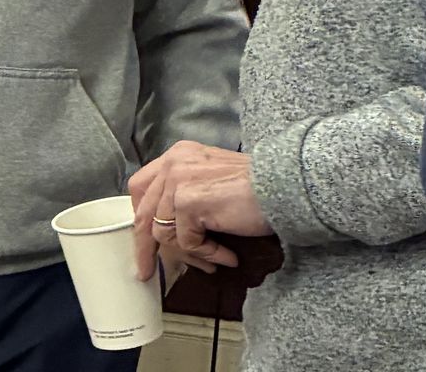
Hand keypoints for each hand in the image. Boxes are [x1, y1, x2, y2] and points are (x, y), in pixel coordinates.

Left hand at [129, 141, 272, 281]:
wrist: (284, 185)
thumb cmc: (257, 187)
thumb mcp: (212, 180)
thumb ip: (187, 194)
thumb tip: (168, 232)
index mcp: (178, 155)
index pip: (142, 188)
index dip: (141, 217)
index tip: (145, 241)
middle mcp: (173, 163)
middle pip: (144, 213)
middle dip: (146, 248)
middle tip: (148, 270)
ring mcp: (178, 181)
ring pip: (164, 234)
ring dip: (190, 254)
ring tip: (213, 261)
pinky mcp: (188, 202)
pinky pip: (188, 242)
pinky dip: (209, 254)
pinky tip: (228, 256)